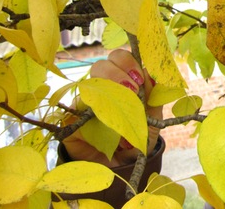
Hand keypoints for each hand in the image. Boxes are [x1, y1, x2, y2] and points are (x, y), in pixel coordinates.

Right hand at [62, 49, 162, 166]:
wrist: (121, 166)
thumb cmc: (137, 136)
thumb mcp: (152, 117)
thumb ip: (153, 96)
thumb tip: (152, 74)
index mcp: (122, 80)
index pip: (120, 58)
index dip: (129, 62)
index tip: (140, 77)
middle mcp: (101, 87)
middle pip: (101, 64)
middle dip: (117, 70)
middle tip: (132, 88)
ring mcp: (84, 102)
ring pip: (87, 82)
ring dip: (105, 88)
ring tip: (120, 101)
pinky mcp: (71, 120)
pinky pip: (75, 108)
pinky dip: (90, 111)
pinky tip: (103, 119)